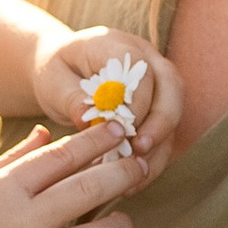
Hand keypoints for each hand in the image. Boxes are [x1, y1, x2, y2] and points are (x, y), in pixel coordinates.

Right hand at [0, 120, 149, 227]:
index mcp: (4, 191)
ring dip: (123, 224)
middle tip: (139, 165)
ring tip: (123, 219)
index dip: (98, 139)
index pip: (63, 155)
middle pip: (92, 187)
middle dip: (125, 172)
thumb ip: (13, 160)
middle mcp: (23, 223)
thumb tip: (46, 131)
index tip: (119, 130)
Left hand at [32, 25, 183, 160]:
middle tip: (140, 149)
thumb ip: (71, 97)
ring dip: (160, 145)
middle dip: (161, 121)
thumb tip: (88, 118)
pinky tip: (135, 181)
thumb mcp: (53, 81)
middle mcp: (146, 60)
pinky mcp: (157, 108)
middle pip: (172, 86)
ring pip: (174, 112)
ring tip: (136, 173)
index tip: (122, 128)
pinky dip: (154, 158)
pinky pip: (166, 134)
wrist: (62, 73)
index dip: (137, 99)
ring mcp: (156, 83)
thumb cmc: (56, 73)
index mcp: (117, 45)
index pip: (141, 67)